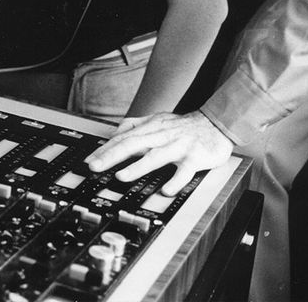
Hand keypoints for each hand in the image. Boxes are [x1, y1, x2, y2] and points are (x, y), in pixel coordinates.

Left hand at [85, 110, 232, 195]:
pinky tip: (165, 189)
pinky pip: (185, 171)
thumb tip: (114, 132)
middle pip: (134, 144)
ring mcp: (179, 146)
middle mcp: (163, 135)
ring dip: (138, 167)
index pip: (124, 137)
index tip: (90, 160)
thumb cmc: (184, 126)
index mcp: (153, 126)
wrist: (217, 123)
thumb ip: (136, 124)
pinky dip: (175, 180)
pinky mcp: (196, 158)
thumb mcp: (158, 119)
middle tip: (95, 167)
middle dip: (112, 156)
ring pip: (156, 156)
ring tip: (121, 176)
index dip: (106, 148)